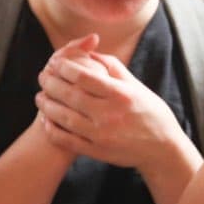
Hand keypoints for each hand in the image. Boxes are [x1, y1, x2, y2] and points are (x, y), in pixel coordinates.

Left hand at [35, 34, 190, 169]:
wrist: (163, 149)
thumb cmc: (151, 113)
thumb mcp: (137, 86)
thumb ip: (113, 68)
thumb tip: (90, 52)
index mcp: (121, 95)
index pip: (84, 77)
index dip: (65, 68)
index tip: (55, 62)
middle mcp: (110, 114)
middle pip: (70, 95)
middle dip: (51, 83)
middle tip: (42, 77)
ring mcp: (102, 135)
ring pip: (64, 118)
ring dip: (47, 106)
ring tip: (40, 96)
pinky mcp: (97, 152)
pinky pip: (67, 140)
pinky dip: (53, 130)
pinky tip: (46, 120)